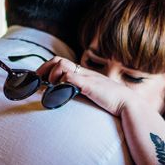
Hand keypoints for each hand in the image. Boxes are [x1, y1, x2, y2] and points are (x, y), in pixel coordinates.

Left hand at [36, 56, 155, 115]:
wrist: (128, 104)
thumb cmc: (112, 102)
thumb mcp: (93, 95)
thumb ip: (81, 93)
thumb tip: (66, 97)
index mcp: (84, 74)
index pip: (62, 62)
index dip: (48, 68)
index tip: (39, 78)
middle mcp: (84, 72)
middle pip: (58, 60)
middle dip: (43, 68)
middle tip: (37, 79)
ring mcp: (86, 77)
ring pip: (61, 64)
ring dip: (51, 74)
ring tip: (50, 85)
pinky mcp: (88, 85)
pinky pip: (69, 77)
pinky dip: (60, 81)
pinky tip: (58, 90)